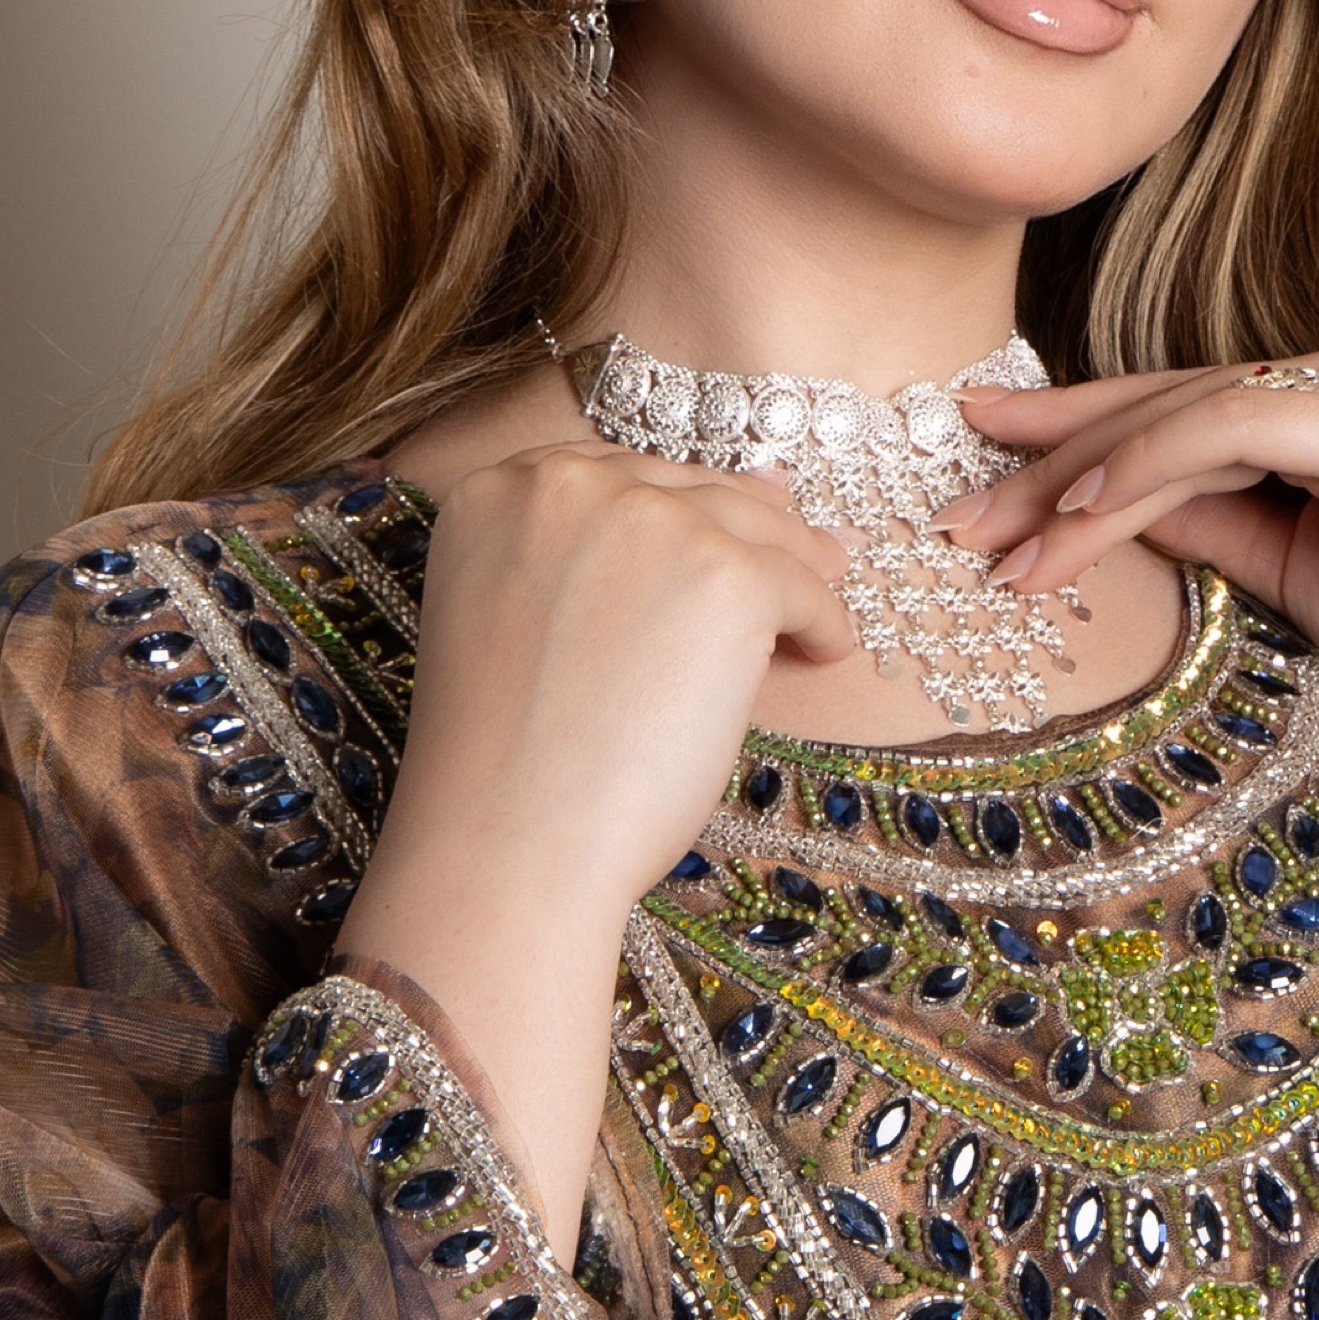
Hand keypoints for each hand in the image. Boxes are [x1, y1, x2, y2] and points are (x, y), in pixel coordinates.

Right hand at [335, 444, 853, 1253]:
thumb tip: (746, 492)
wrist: (509, 843)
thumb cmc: (512, 769)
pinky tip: (821, 654)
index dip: (674, 518)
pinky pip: (800, 582)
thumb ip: (596, 559)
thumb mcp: (526, 625)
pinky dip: (820, 621)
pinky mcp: (722, 573)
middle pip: (689, 488)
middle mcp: (565, 482)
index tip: (707, 553)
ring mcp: (647, 518)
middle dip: (744, 534)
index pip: (617, 475)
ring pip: (753, 525)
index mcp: (497, 492)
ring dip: (793, 570)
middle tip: (798, 569)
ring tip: (815, 614)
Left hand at [949, 340, 1318, 796]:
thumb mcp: (1300, 578)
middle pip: (1165, 403)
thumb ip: (1217, 528)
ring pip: (1186, 414)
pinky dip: (1147, 465)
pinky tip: (1079, 513)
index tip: (976, 477)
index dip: (1068, 441)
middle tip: (950, 514)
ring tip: (994, 542)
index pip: (1177, 411)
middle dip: (1046, 460)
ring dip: (1077, 478)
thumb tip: (1114, 510)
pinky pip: (1233, 428)